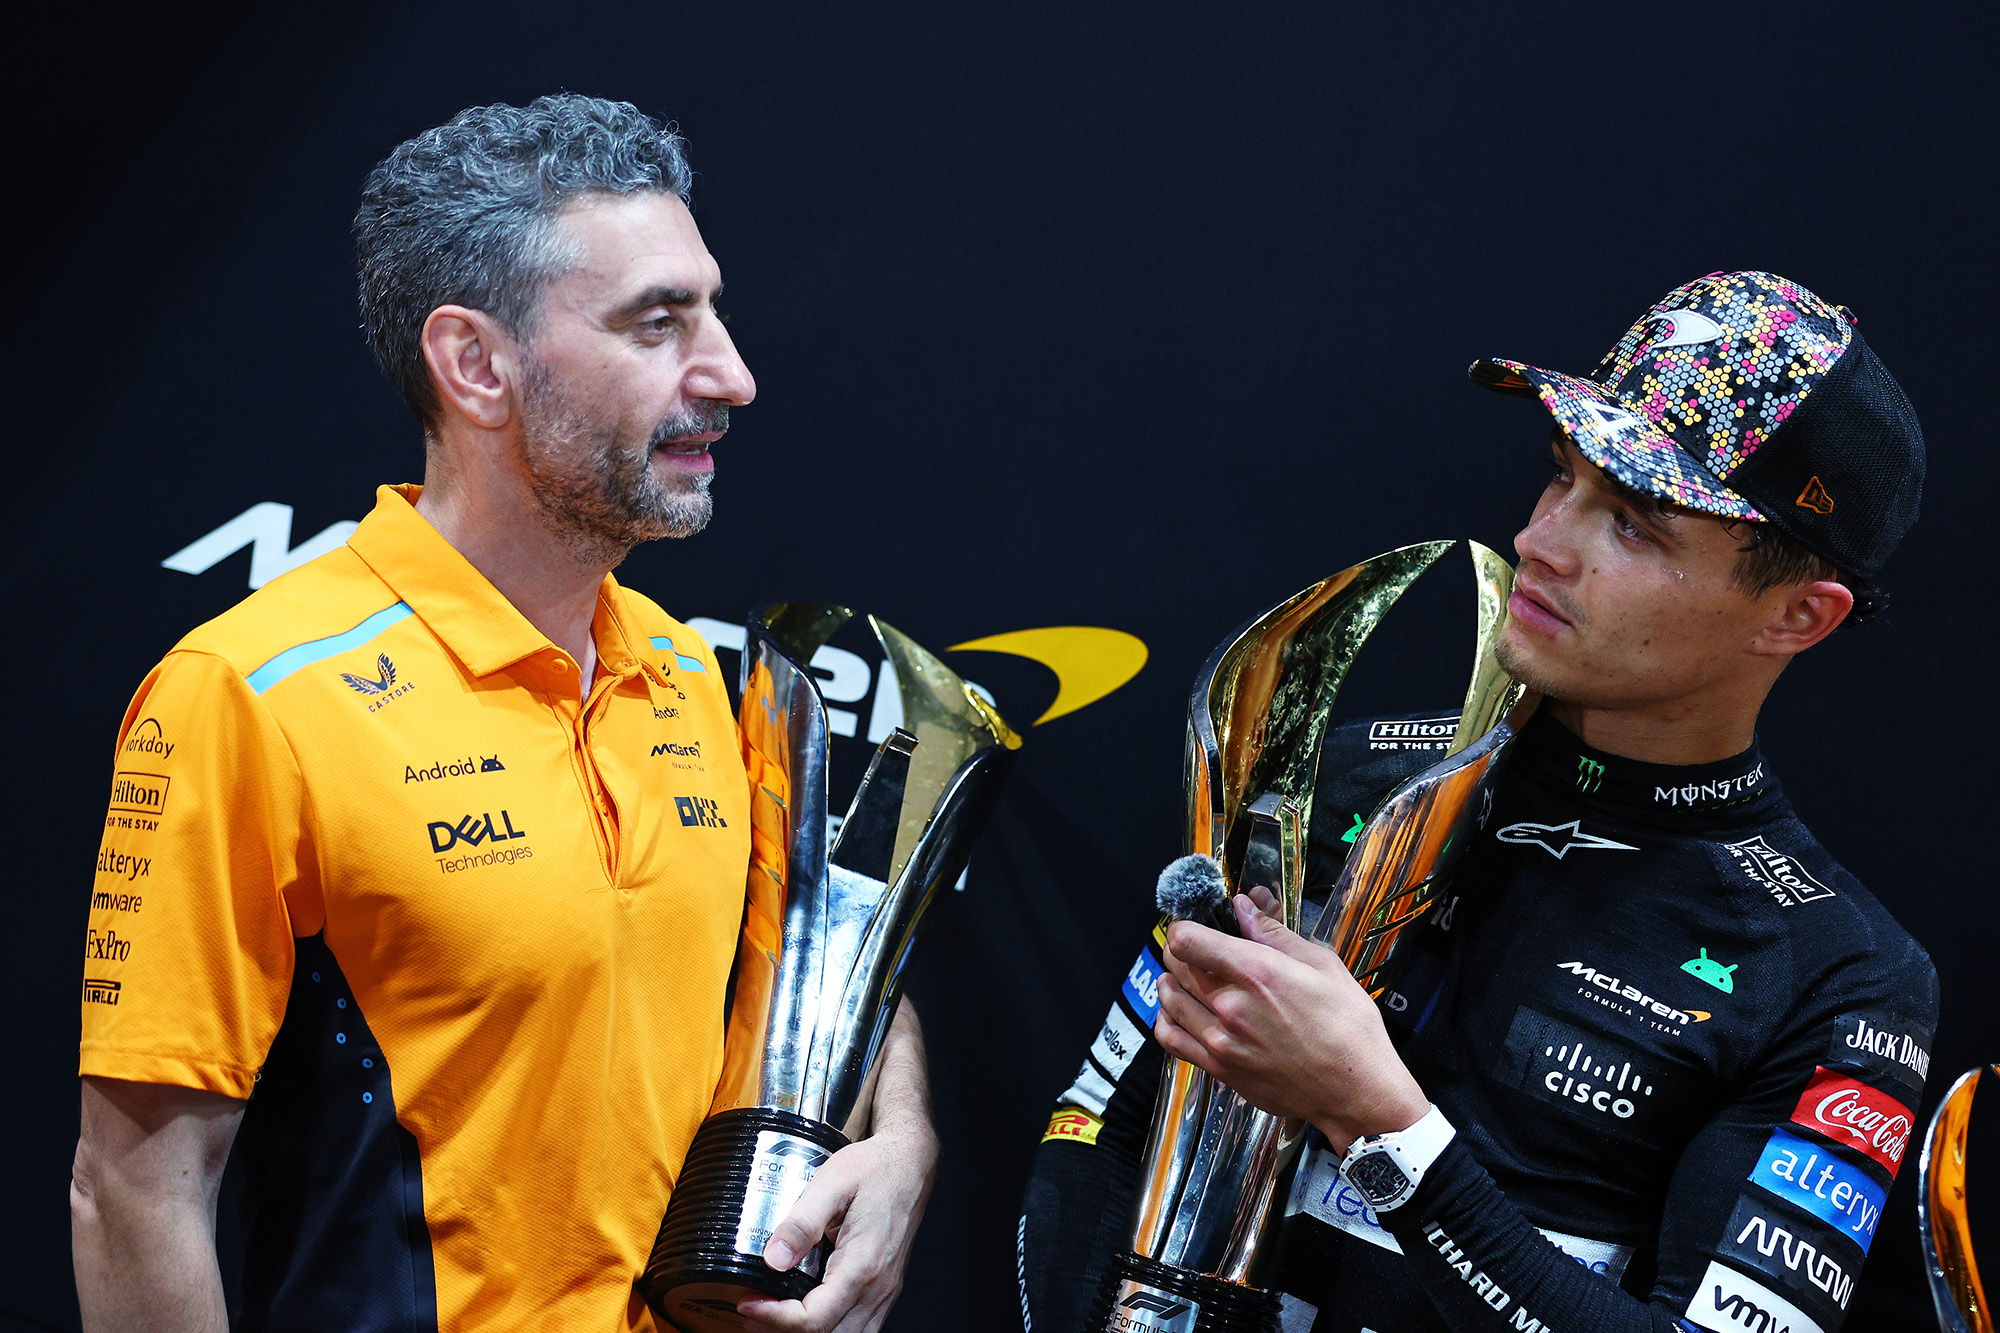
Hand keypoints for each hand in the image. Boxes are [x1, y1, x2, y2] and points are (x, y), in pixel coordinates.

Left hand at [737, 1000, 937, 1332]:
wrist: (912, 1162)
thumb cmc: (876, 1169)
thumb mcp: (833, 1182)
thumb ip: (802, 1222)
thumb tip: (773, 1260)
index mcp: (861, 1266)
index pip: (813, 1319)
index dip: (773, 1318)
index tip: (747, 1302)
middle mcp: (876, 1288)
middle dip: (783, 1330)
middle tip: (752, 1310)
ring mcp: (883, 1292)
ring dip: (807, 1332)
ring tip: (773, 1314)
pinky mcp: (883, 1289)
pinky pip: (858, 1326)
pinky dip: (829, 1328)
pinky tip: (806, 1311)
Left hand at [1154, 893, 1428, 1151]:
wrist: (1357, 1091)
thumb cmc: (1349, 1029)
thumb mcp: (1323, 966)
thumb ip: (1275, 934)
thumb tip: (1244, 907)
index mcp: (1257, 973)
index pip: (1186, 940)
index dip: (1185, 926)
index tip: (1194, 926)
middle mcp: (1231, 1006)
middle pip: (1175, 966)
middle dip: (1181, 952)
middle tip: (1196, 950)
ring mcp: (1221, 1041)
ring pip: (1170, 1000)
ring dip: (1171, 982)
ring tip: (1182, 977)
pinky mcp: (1220, 1069)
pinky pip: (1172, 1040)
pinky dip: (1167, 1020)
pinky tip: (1177, 1013)